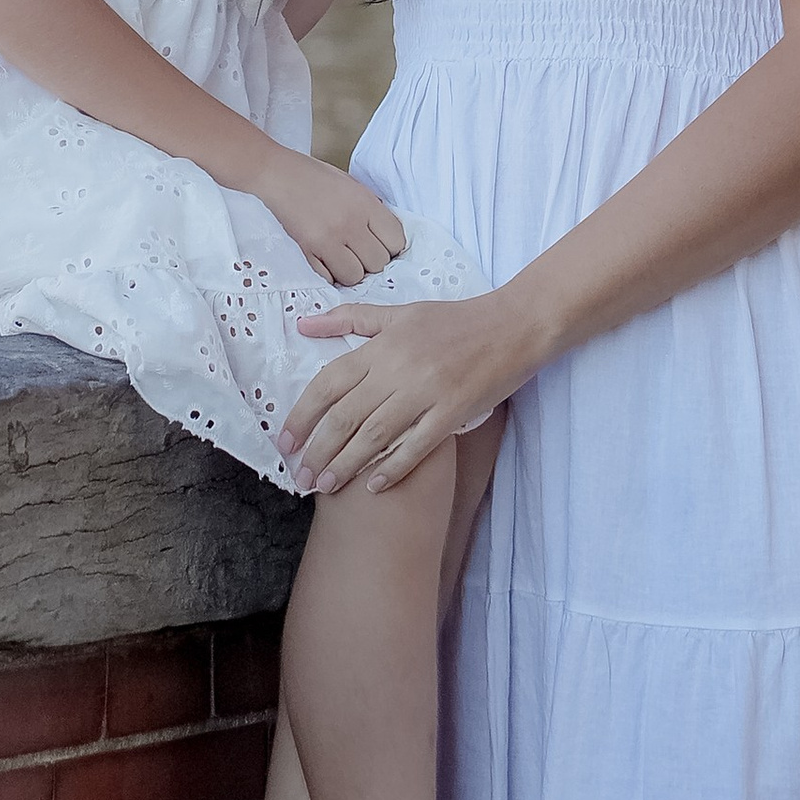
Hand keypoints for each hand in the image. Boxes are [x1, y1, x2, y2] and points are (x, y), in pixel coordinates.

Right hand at [261, 153, 407, 288]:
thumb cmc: (315, 176)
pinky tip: (326, 260)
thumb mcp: (354, 185)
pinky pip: (329, 278)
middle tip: (361, 251)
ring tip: (343, 258)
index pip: (396, 241)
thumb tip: (387, 236)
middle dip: (372, 260)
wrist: (279, 175)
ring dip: (351, 271)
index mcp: (365, 204)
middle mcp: (349, 223)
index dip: (391, 246)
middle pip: (378, 263)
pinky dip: (330, 274)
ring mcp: (327, 239)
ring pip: (355, 276)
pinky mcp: (307, 251)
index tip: (382, 243)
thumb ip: (372, 209)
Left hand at [280, 291, 534, 491]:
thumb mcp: (401, 312)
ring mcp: (427, 391)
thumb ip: (351, 319)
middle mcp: (399, 368)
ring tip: (326, 486)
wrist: (514, 324)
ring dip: (347, 464)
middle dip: (319, 449)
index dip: (303, 414)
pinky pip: (417, 446)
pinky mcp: (454, 411)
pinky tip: (374, 486)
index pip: (329, 382)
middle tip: (301, 476)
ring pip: (376, 435)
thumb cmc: (455, 320)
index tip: (284, 441)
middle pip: (346, 415)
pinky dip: (394, 467)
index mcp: (383, 344)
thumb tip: (303, 324)